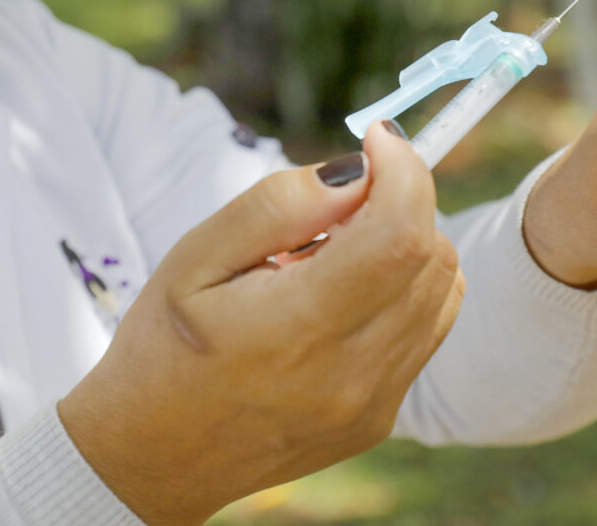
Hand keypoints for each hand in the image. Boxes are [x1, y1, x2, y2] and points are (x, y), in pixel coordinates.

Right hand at [57, 123, 463, 525]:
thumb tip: (355, 170)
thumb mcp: (195, 258)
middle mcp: (349, 374)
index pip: (400, 234)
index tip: (376, 139)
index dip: (404, 170)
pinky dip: (405, 288)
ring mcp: (372, 404)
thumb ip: (278, 206)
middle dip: (402, 200)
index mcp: (295, 329)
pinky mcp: (380, 417)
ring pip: (443, 288)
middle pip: (431, 254)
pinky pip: (428, 328)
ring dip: (406, 244)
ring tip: (332, 252)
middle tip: (338, 200)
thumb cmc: (164, 346)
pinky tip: (346, 290)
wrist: (153, 456)